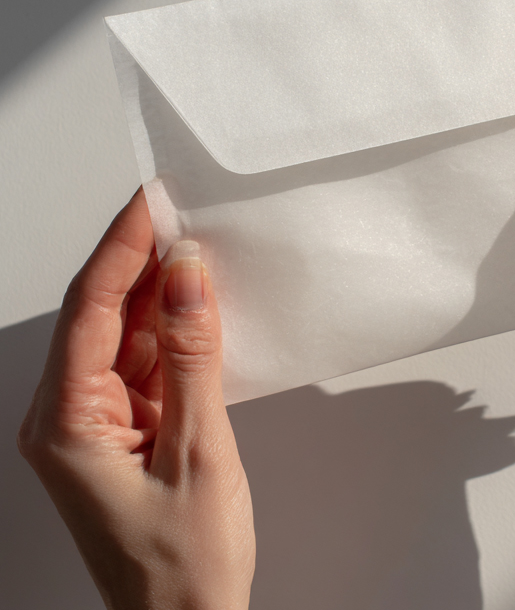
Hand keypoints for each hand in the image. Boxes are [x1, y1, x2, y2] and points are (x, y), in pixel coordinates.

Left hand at [17, 189, 254, 609]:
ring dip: (161, 294)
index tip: (150, 203)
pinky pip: (145, 360)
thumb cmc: (183, 560)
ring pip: (126, 334)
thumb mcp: (199, 449)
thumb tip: (188, 276)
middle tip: (178, 213)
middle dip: (140, 262)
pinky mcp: (123, 425)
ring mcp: (95, 420)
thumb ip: (193, 355)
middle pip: (102, 315)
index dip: (121, 249)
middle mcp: (69, 415)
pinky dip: (173, 331)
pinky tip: (197, 306)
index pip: (90, 310)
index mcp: (67, 423)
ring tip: (197, 250)